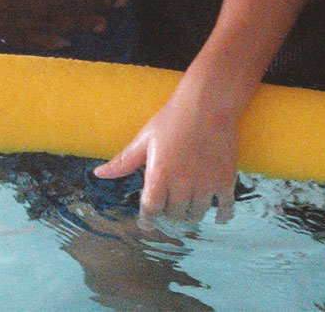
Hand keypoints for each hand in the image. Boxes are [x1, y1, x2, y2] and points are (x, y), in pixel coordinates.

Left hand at [93, 74, 238, 225]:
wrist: (209, 101)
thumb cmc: (173, 117)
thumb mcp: (145, 137)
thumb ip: (123, 161)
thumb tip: (98, 174)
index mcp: (160, 174)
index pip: (151, 210)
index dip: (147, 220)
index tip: (147, 222)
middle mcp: (182, 183)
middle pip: (174, 215)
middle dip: (169, 214)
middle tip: (168, 207)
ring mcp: (206, 183)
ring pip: (196, 214)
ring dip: (191, 215)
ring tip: (188, 208)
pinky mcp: (226, 179)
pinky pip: (225, 207)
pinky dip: (222, 215)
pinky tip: (219, 217)